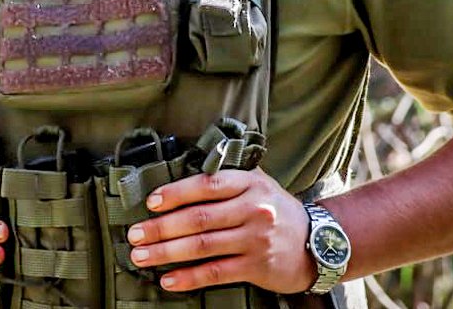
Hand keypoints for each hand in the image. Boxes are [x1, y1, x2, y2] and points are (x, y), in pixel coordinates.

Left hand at [125, 168, 316, 293]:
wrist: (318, 243)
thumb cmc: (277, 210)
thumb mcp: (259, 184)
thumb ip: (227, 177)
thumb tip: (182, 173)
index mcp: (250, 184)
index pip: (206, 185)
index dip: (175, 193)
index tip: (150, 202)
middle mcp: (253, 209)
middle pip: (198, 218)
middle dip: (161, 227)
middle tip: (134, 234)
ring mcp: (255, 239)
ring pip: (202, 245)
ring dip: (166, 252)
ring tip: (141, 256)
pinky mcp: (257, 266)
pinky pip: (216, 272)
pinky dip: (189, 277)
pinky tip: (168, 279)